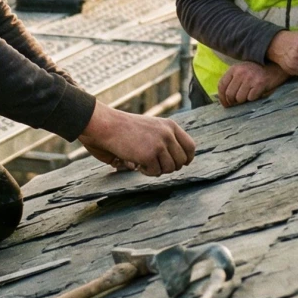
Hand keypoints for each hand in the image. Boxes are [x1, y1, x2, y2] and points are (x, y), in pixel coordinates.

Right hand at [76, 104, 196, 176]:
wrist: (107, 125)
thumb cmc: (126, 128)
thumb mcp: (152, 127)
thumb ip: (166, 138)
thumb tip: (182, 162)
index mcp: (170, 126)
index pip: (190, 147)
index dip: (186, 159)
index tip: (179, 164)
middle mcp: (168, 134)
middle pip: (181, 161)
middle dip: (170, 167)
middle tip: (155, 165)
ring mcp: (159, 145)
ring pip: (169, 169)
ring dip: (157, 170)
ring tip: (143, 162)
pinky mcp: (148, 155)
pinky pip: (155, 172)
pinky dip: (146, 171)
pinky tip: (136, 162)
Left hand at [216, 62, 287, 106]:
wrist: (276, 66)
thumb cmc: (258, 71)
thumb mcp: (242, 71)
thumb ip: (233, 80)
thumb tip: (225, 98)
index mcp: (234, 69)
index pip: (221, 85)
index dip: (222, 97)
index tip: (226, 104)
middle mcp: (240, 72)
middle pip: (229, 94)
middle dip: (232, 102)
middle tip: (237, 104)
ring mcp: (250, 78)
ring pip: (239, 98)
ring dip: (244, 100)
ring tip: (249, 96)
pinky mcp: (259, 84)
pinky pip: (251, 98)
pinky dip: (253, 99)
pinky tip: (257, 93)